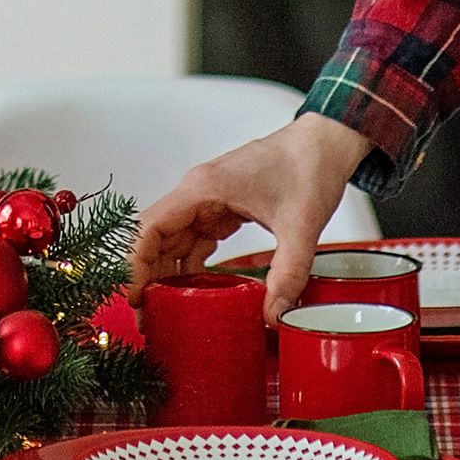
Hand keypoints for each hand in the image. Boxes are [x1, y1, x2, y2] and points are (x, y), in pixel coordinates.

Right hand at [129, 113, 373, 325]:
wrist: (325, 143)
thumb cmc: (307, 166)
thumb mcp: (300, 226)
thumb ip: (288, 274)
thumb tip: (274, 315)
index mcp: (202, 190)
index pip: (149, 227)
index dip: (134, 263)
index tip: (135, 295)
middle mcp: (197, 193)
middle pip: (154, 236)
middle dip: (145, 275)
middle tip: (147, 316)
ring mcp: (207, 200)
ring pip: (171, 239)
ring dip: (164, 273)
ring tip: (163, 310)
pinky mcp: (221, 208)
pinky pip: (193, 239)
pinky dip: (188, 265)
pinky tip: (193, 291)